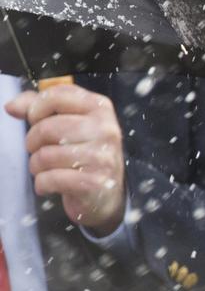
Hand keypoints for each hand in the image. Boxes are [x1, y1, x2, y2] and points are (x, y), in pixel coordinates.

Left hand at [5, 84, 124, 235]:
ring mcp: (102, 158)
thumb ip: (41, 109)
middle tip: (39, 150)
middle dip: (33, 141)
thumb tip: (12, 107)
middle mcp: (106, 130)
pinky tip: (50, 185)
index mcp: (101, 109)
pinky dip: (42, 184)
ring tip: (46, 169)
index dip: (36, 108)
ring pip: (46, 155)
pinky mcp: (93, 182)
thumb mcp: (69, 125)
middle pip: (47, 128)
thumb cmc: (84, 155)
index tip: (35, 120)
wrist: (106, 195)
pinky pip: (50, 179)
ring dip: (36, 165)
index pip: (58, 95)